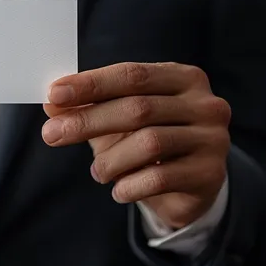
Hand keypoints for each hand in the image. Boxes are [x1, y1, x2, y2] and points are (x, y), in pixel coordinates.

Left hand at [42, 62, 230, 229]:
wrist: (192, 186)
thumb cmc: (151, 142)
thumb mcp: (118, 121)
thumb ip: (89, 109)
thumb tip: (52, 104)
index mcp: (183, 78)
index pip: (132, 75)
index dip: (91, 84)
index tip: (54, 94)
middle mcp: (206, 104)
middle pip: (138, 108)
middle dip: (88, 121)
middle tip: (52, 134)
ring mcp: (213, 139)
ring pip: (149, 143)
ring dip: (111, 160)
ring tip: (98, 172)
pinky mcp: (210, 174)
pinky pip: (159, 179)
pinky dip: (129, 186)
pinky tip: (120, 190)